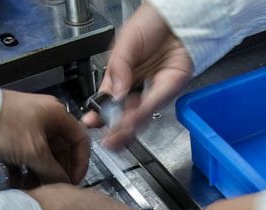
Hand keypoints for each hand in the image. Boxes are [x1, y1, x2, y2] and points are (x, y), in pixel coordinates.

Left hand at [0, 90, 89, 183]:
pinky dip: (23, 169)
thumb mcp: (34, 152)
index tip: (73, 181)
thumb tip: (65, 185)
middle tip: (50, 189)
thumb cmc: (4, 127)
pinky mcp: (12, 134)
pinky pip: (25, 155)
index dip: (80, 163)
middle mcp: (46, 119)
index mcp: (57, 115)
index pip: (80, 140)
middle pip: (61, 150)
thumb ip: (54, 171)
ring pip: (41, 155)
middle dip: (55, 171)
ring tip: (30, 189)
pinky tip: (15, 181)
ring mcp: (28, 126)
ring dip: (38, 173)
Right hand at [82, 3, 193, 148]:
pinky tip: (130, 120)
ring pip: (139, 114)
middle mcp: (137, 86)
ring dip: (127, 127)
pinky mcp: (170, 88)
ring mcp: (154, 89)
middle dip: (114, 129)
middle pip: (124, 114)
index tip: (89, 123)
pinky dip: (142, 113)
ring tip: (116, 135)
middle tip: (105, 140)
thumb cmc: (151, 23)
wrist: (176, 15)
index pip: (108, 101)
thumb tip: (115, 94)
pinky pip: (154, 104)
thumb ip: (118, 68)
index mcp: (121, 77)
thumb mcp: (124, 43)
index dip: (99, 114)